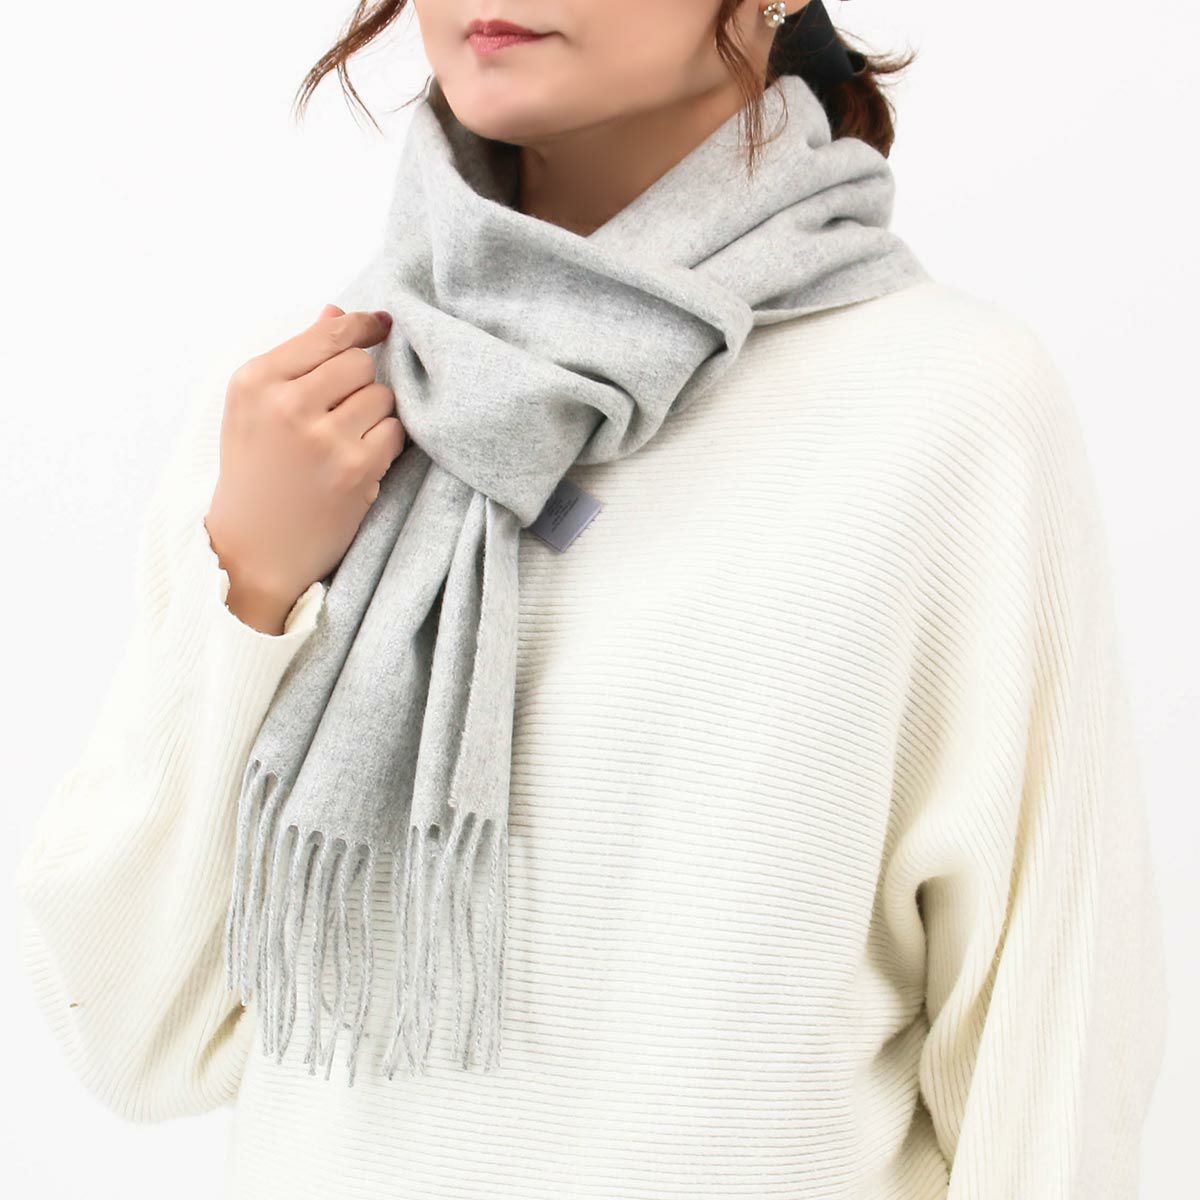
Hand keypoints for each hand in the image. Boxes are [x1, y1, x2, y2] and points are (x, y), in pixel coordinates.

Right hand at [204, 304, 405, 632]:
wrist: (252, 550)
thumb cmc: (255, 475)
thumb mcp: (254, 410)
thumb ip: (297, 358)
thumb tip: (337, 311)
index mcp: (256, 380)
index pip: (328, 333)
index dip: (362, 327)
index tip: (380, 326)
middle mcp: (286, 403)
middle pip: (359, 363)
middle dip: (361, 384)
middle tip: (342, 414)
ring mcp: (322, 437)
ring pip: (381, 397)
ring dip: (375, 416)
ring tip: (346, 441)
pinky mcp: (353, 469)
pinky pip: (394, 433)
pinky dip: (385, 446)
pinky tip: (359, 462)